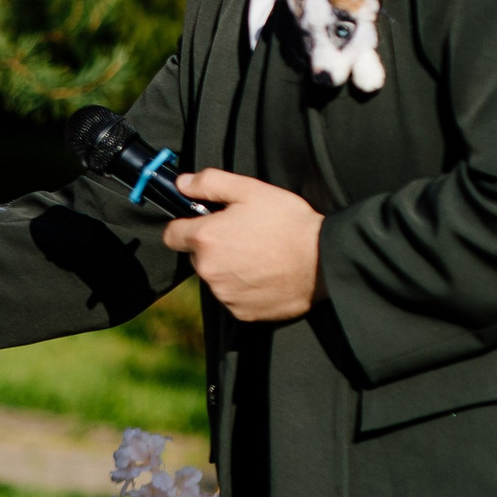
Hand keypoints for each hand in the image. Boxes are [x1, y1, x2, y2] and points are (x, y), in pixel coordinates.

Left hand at [162, 169, 323, 322]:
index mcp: (205, 238)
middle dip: (213, 248)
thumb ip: (209, 183)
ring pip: (215, 279)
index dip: (186, 227)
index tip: (203, 225)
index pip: (172, 235)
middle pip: (197, 258)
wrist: (324, 260)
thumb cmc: (289, 223)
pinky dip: (244, 290)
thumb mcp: (250, 190)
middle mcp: (208, 270)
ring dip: (228, 270)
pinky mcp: (241, 312)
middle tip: (244, 238)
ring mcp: (224, 294)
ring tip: (259, 257)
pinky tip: (265, 276)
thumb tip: (181, 183)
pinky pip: (233, 299)